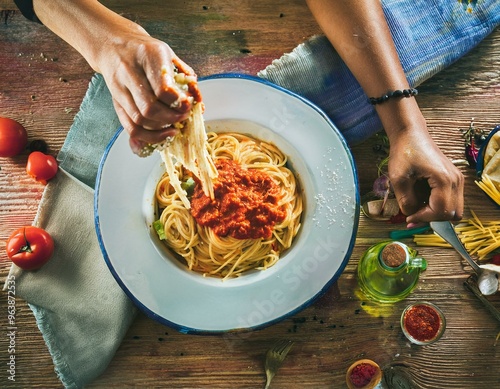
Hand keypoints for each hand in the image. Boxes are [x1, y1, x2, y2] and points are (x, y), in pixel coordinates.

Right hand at [94, 26, 198, 154]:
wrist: (113, 45)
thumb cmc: (147, 52)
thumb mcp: (169, 55)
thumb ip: (185, 77)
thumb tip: (198, 103)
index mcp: (148, 55)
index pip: (163, 89)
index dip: (178, 103)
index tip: (188, 106)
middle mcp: (129, 71)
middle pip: (150, 107)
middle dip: (171, 118)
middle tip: (183, 118)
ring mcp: (119, 88)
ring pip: (139, 120)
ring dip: (161, 129)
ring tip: (174, 126)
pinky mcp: (115, 101)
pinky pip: (130, 127)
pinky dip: (148, 136)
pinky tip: (161, 134)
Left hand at [387, 127, 463, 223]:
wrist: (411, 135)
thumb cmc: (404, 152)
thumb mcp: (398, 178)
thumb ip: (406, 200)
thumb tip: (411, 215)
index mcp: (444, 179)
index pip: (441, 211)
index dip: (423, 218)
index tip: (408, 218)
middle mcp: (456, 180)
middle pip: (453, 214)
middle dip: (432, 218)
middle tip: (413, 215)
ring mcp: (457, 180)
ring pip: (454, 209)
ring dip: (436, 213)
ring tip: (417, 208)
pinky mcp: (454, 179)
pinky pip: (452, 201)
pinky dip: (439, 206)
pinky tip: (422, 200)